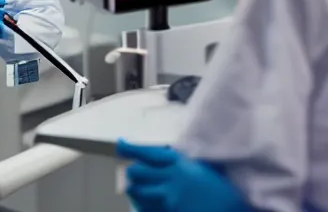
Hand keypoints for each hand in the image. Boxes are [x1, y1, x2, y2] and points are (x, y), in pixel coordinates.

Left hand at [117, 139, 252, 211]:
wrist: (231, 207)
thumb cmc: (216, 186)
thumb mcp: (196, 166)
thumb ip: (175, 161)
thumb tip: (157, 156)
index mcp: (177, 162)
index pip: (145, 152)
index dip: (129, 148)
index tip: (120, 146)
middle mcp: (170, 178)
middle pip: (135, 172)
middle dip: (133, 173)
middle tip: (135, 174)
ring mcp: (170, 199)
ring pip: (138, 192)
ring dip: (136, 191)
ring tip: (140, 191)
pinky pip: (147, 209)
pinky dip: (145, 206)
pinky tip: (149, 204)